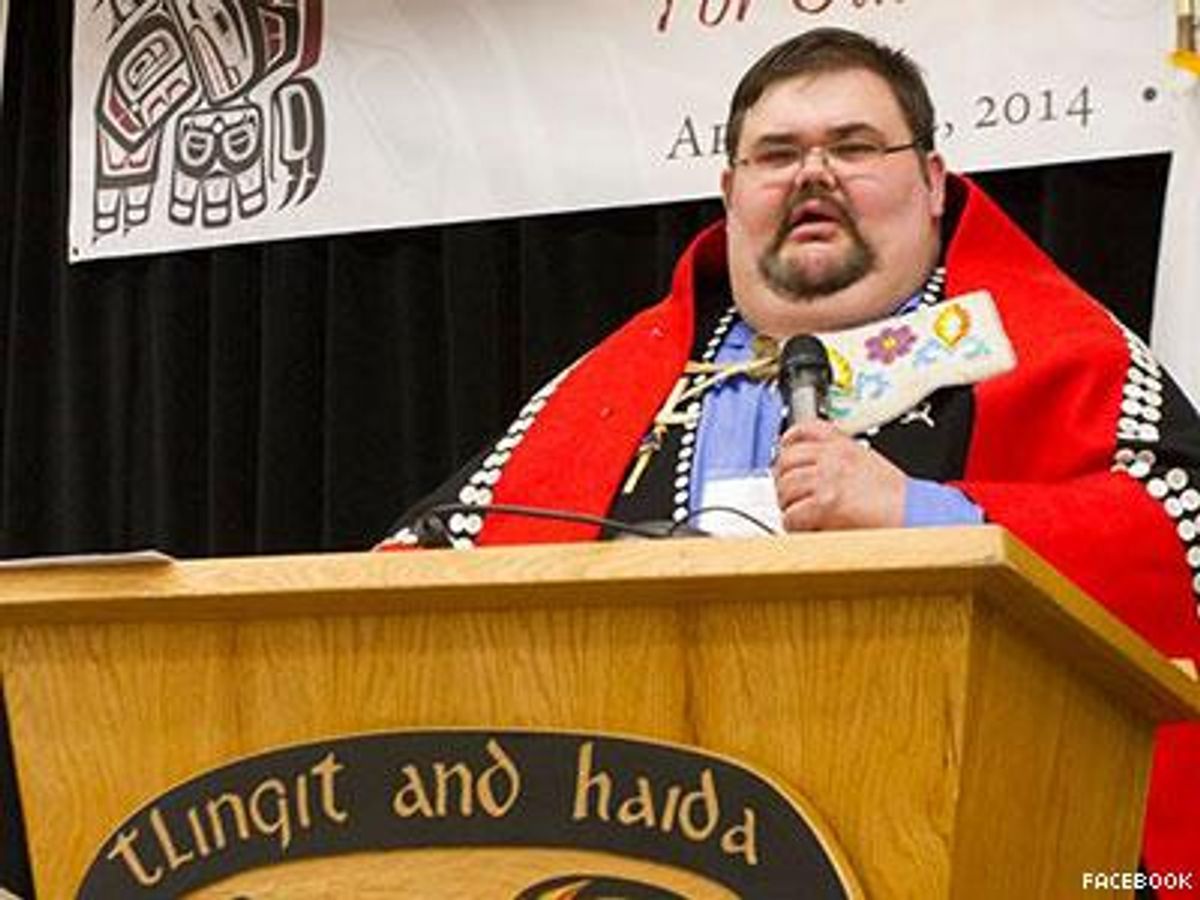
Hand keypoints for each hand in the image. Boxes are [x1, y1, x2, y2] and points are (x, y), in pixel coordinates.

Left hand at [773, 420, 906, 530]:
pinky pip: (792, 514)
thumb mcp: (867, 461)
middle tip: (790, 494)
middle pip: (786, 460)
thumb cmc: (897, 497)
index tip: (784, 452)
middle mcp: (832, 458)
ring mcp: (827, 479)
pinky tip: (807, 528)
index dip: (787, 442)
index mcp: (843, 444)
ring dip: (788, 504)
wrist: (915, 514)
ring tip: (799, 513)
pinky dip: (795, 525)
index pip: (803, 430)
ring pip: (785, 487)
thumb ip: (839, 458)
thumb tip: (812, 468)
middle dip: (783, 479)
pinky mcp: (824, 504)